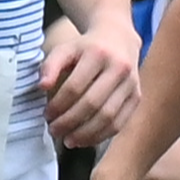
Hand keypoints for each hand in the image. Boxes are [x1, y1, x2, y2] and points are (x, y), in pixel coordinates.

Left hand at [39, 20, 139, 148]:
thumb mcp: (66, 49)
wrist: (118, 39)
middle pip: (93, 103)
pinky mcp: (137, 97)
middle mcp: (119, 68)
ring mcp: (131, 84)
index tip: (47, 115)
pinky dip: (101, 135)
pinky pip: (120, 123)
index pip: (75, 86)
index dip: (59, 104)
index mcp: (98, 54)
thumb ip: (51, 65)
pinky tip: (85, 140)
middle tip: (54, 130)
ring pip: (108, 117)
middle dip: (70, 122)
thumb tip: (42, 86)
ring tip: (68, 140)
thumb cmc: (86, 48)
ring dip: (86, 133)